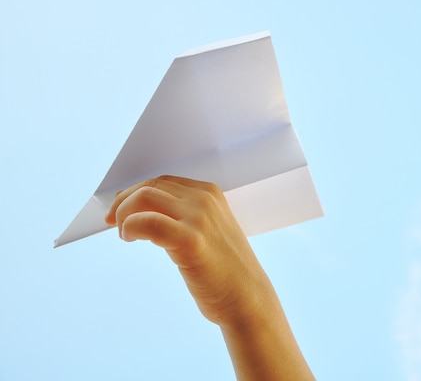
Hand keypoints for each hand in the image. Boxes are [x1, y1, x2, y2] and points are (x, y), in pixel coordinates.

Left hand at [104, 175, 271, 326]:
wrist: (247, 298)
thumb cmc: (225, 271)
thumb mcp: (209, 232)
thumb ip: (184, 217)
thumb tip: (143, 212)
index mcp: (210, 194)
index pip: (163, 182)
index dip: (136, 193)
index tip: (121, 210)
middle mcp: (204, 200)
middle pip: (150, 186)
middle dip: (124, 201)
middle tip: (113, 221)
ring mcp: (198, 218)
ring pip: (145, 197)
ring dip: (125, 213)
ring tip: (125, 234)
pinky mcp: (190, 241)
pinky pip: (147, 223)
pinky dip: (130, 227)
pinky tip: (130, 238)